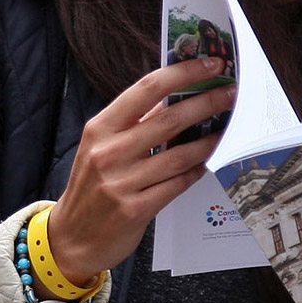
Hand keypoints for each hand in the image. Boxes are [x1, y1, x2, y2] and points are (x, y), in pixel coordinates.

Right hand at [44, 59, 236, 282]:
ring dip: (210, 139)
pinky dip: (197, 170)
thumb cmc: (91, 187)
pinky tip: (209, 161)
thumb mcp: (101, 148)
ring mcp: (122, 182)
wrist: (69, 239)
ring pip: (181, 154)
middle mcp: (108, 152)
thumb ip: (134, 125)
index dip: (182, 73)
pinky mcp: (136, 209)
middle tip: (231, 93)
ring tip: (229, 128)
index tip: (209, 63)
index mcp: (100, 128)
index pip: (146, 89)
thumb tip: (177, 97)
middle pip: (170, 119)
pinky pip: (178, 183)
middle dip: (208, 103)